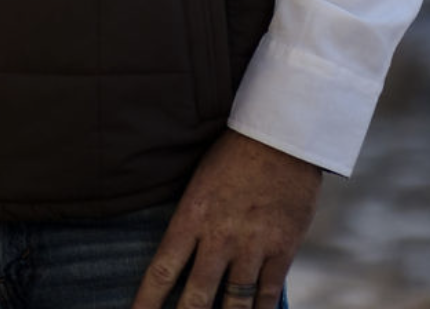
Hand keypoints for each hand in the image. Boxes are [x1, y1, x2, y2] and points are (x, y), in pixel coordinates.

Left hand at [130, 130, 320, 308]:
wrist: (280, 137)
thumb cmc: (233, 156)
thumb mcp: (198, 184)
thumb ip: (191, 223)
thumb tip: (180, 257)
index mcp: (191, 217)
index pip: (162, 271)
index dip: (147, 302)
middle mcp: (219, 237)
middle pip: (196, 296)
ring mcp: (252, 245)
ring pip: (234, 302)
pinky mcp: (282, 249)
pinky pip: (267, 293)